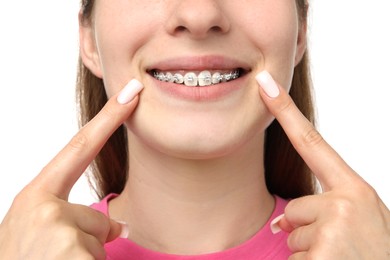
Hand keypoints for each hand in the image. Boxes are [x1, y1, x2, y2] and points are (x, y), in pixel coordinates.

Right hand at [0, 79, 142, 258]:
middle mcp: (46, 210)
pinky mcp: (74, 257)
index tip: (132, 93)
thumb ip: (71, 218)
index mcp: (35, 197)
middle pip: (99, 219)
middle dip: (89, 241)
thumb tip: (123, 227)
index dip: (109, 119)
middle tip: (54, 259)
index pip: (80, 147)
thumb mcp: (37, 232)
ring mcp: (60, 234)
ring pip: (103, 243)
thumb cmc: (19, 259)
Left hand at [257, 71, 389, 258]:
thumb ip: (324, 211)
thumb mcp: (358, 222)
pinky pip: (292, 258)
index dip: (285, 112)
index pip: (312, 142)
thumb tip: (278, 223)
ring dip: (309, 251)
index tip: (265, 85)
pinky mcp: (322, 255)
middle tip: (339, 247)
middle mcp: (345, 202)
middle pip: (294, 208)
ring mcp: (333, 228)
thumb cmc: (375, 252)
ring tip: (340, 258)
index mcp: (356, 190)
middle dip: (305, 230)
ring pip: (291, 235)